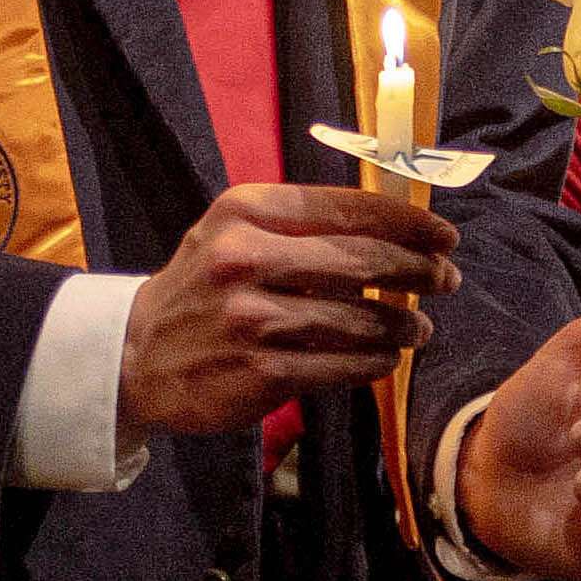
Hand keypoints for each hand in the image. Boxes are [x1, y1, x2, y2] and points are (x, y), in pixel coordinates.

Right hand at [124, 177, 457, 448]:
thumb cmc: (201, 287)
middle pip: (362, 260)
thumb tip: (393, 226)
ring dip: (403, 325)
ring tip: (419, 328)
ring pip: (359, 321)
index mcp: (245, 211)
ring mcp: (252, 320)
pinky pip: (341, 366)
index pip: (347, 207)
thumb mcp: (233, 231)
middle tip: (446, 280)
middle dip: (418, 271)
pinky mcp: (260, 373)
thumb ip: (300, 223)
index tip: (444, 235)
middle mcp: (246, 259)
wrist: (134, 356)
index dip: (408, 221)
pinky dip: (374, 363)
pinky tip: (384, 359)